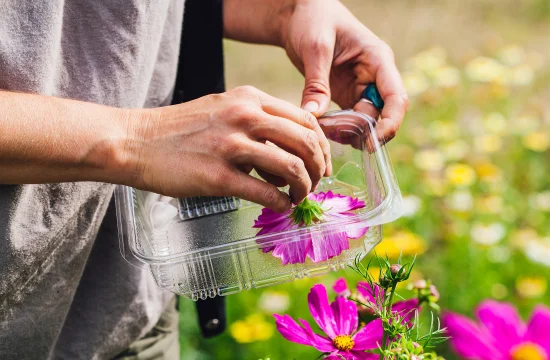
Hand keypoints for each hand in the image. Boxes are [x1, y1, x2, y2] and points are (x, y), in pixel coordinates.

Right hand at [124, 86, 330, 211]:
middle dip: (318, 168)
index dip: (322, 145)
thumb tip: (290, 154)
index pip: (306, 120)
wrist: (136, 141)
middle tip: (315, 184)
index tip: (322, 163)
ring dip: (304, 188)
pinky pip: (265, 193)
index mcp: (250, 99)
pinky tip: (281, 207)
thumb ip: (258, 122)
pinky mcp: (217, 176)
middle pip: (306, 142)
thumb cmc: (181, 129)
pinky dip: (281, 203)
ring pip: (291, 167)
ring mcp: (231, 146)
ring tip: (299, 198)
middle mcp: (245, 116)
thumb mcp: (224, 109)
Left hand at [280, 0, 408, 141]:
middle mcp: (375, 76)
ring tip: (327, 136)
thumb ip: (316, 82)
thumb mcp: (315, 47)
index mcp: (378, 60)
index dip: (390, 122)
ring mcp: (362, 87)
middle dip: (367, 132)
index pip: (396, 97)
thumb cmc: (313, 19)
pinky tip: (324, 131)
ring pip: (367, 120)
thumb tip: (313, 116)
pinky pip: (350, 119)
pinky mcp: (347, 95)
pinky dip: (340, 129)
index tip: (372, 142)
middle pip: (384, 114)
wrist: (300, 12)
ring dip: (351, 133)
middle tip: (342, 142)